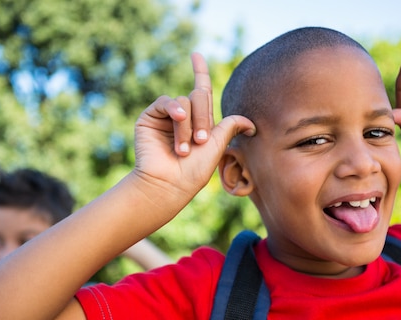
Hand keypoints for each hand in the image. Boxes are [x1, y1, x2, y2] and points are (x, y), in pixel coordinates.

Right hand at [133, 53, 255, 199]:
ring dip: (188, 125)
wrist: (168, 183)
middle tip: (200, 142)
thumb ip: (230, 126)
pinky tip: (178, 120)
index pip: (200, 90)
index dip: (199, 71)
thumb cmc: (193, 171)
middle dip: (203, 118)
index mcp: (200, 122)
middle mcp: (183, 116)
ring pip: (184, 102)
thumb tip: (251, 124)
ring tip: (183, 148)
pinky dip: (174, 110)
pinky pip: (166, 102)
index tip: (195, 54)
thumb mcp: (218, 146)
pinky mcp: (150, 117)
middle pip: (199, 96)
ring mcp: (166, 116)